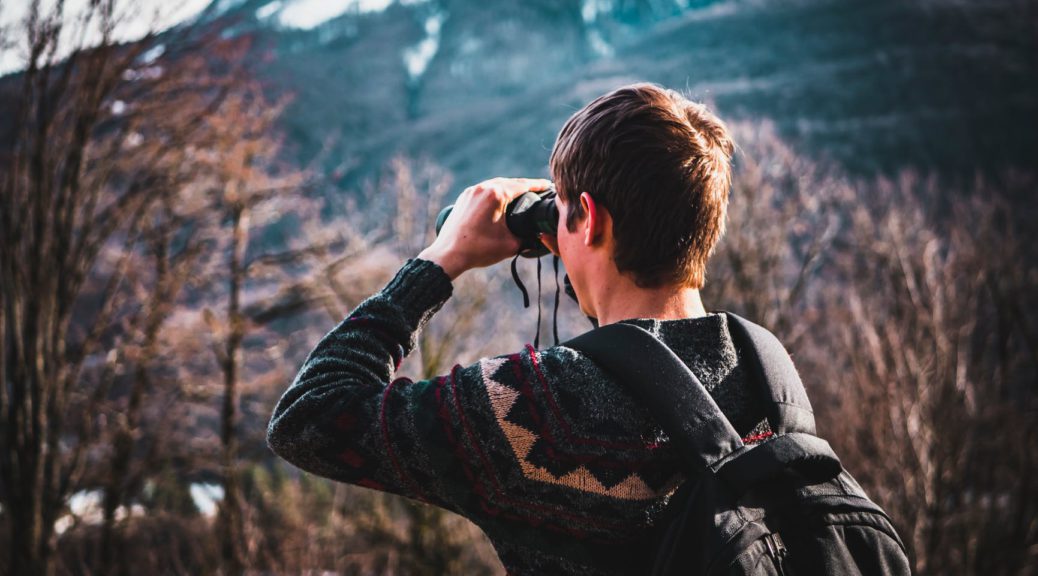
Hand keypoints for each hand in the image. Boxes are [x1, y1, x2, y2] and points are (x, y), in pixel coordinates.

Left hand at [418, 177, 552, 279]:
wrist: (448, 254)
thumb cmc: (478, 250)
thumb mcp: (510, 245)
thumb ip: (528, 239)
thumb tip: (538, 236)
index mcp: (496, 195)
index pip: (523, 185)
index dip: (538, 185)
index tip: (548, 185)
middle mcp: (483, 188)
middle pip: (510, 182)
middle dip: (525, 185)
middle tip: (539, 189)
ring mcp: (471, 191)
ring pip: (496, 184)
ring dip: (510, 187)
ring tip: (522, 193)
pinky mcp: (464, 198)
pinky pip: (484, 190)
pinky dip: (496, 192)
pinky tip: (501, 198)